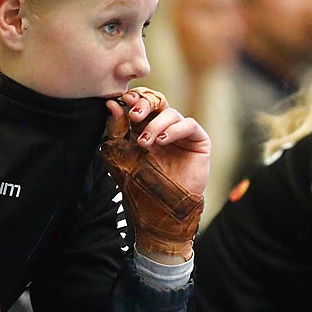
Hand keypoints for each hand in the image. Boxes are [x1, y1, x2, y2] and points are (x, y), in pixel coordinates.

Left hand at [102, 88, 207, 261]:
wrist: (161, 213)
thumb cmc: (141, 188)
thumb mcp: (122, 156)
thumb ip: (116, 130)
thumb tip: (112, 104)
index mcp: (145, 129)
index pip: (142, 103)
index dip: (135, 98)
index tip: (123, 100)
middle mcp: (164, 129)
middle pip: (158, 101)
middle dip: (145, 104)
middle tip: (135, 116)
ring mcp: (182, 135)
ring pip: (171, 113)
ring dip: (156, 124)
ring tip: (145, 143)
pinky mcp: (198, 142)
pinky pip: (189, 125)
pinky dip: (174, 130)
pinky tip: (162, 142)